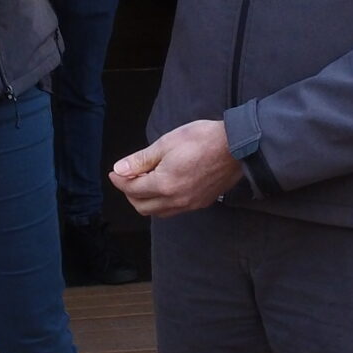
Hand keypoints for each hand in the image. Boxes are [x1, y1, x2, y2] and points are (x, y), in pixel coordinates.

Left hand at [111, 119, 243, 217]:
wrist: (237, 146)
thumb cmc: (203, 139)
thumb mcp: (166, 144)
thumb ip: (141, 160)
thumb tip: (120, 170)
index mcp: (164, 184)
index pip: (132, 189)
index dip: (120, 181)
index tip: (115, 173)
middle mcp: (176, 200)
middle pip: (142, 206)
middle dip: (130, 193)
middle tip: (128, 178)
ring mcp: (189, 204)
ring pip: (158, 212)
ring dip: (146, 201)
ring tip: (146, 182)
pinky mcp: (200, 203)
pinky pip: (174, 210)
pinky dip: (163, 203)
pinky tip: (165, 188)